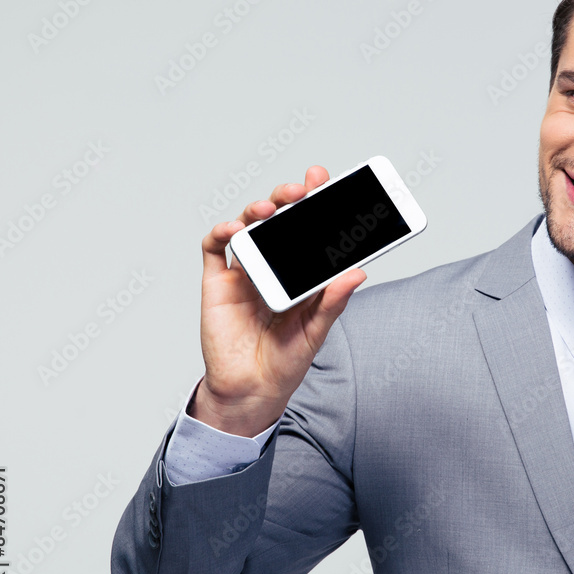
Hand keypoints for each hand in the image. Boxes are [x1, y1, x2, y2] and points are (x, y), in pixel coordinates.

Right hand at [193, 166, 366, 435]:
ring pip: (249, 226)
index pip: (311, 229)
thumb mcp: (316, 331)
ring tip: (272, 207)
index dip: (318, 203)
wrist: (251, 390)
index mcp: (301, 272)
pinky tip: (235, 229)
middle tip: (304, 188)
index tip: (329, 182)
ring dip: (259, 209)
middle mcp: (273, 265)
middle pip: (281, 220)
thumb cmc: (285, 360)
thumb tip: (358, 271)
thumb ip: (333, 301)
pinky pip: (215, 249)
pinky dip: (222, 232)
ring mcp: (245, 271)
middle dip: (291, 197)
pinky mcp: (218, 283)